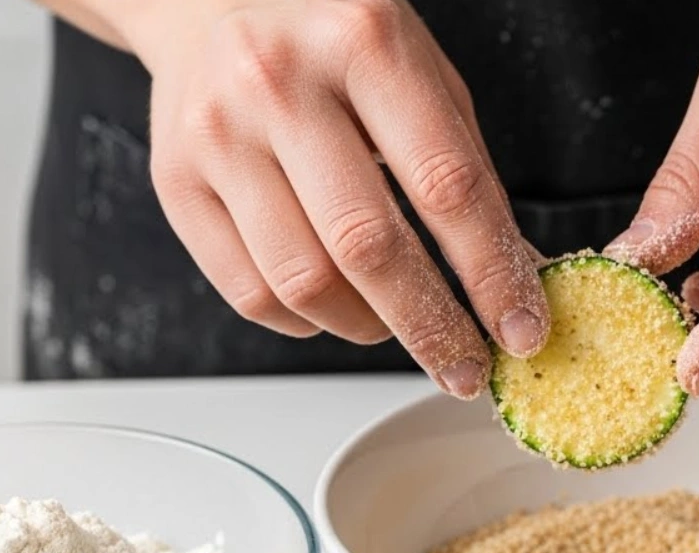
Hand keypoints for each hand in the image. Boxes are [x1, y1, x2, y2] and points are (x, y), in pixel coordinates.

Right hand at [123, 0, 547, 396]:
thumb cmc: (330, 40)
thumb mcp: (419, 74)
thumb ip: (467, 175)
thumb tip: (518, 282)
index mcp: (363, 39)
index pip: (446, 186)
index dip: (492, 275)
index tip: (521, 331)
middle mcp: (279, 81)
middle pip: (367, 247)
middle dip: (431, 327)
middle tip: (465, 368)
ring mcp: (218, 134)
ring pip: (304, 284)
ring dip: (367, 328)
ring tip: (395, 322)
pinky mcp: (177, 182)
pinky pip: (252, 294)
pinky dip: (306, 322)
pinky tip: (332, 303)